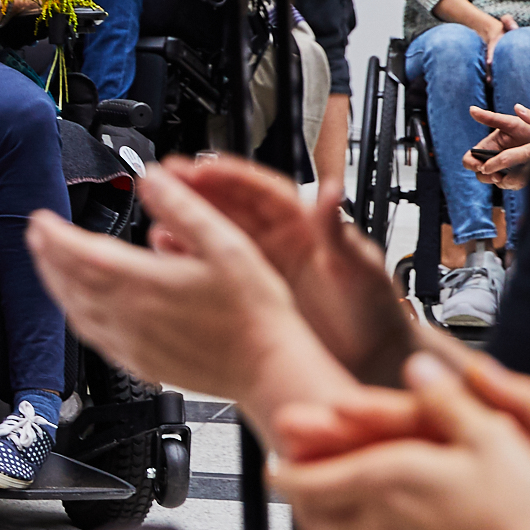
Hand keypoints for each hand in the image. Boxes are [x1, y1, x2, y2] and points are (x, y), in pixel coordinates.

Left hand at [25, 159, 344, 435]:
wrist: (268, 368)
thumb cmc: (254, 313)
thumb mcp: (227, 244)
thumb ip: (183, 208)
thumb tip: (152, 179)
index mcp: (146, 284)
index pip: (81, 254)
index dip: (54, 235)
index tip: (41, 218)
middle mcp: (130, 316)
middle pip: (70, 282)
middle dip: (47, 255)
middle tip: (36, 234)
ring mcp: (131, 343)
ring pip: (75, 311)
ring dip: (55, 284)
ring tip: (48, 264)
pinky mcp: (138, 363)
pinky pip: (92, 337)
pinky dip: (75, 315)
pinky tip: (79, 307)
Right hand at [157, 155, 417, 384]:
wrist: (370, 362)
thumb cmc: (373, 313)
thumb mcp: (356, 269)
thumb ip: (336, 231)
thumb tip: (331, 191)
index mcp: (306, 224)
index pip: (262, 190)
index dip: (229, 176)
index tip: (201, 167)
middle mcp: (279, 240)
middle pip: (230, 204)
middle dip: (195, 189)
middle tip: (163, 177)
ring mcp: (261, 266)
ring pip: (215, 233)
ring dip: (186, 220)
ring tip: (156, 212)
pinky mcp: (248, 292)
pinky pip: (211, 267)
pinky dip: (187, 258)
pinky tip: (165, 253)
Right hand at [466, 102, 529, 189]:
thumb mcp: (512, 123)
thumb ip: (492, 118)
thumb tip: (472, 109)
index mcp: (489, 147)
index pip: (470, 159)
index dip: (471, 163)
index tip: (481, 165)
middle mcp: (494, 160)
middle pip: (480, 174)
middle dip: (486, 176)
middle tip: (497, 175)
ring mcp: (505, 170)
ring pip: (495, 182)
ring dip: (500, 180)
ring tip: (509, 176)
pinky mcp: (517, 179)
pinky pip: (511, 185)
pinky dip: (514, 182)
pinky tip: (522, 175)